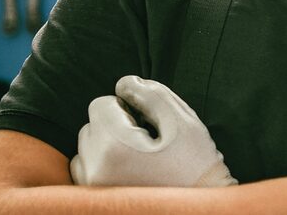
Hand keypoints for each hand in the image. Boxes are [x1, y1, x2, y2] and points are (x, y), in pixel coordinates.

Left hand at [69, 75, 236, 187]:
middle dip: (115, 125)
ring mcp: (91, 188)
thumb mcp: (184, 122)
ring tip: (138, 156)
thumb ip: (152, 95)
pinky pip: (84, 170)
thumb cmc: (196, 166)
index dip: (127, 106)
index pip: (100, 105)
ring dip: (106, 144)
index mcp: (116, 147)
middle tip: (147, 141)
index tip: (148, 122)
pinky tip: (128, 170)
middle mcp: (95, 170)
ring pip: (85, 148)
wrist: (201, 210)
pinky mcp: (93, 200)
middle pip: (90, 126)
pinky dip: (101, 164)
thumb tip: (124, 83)